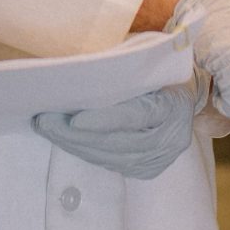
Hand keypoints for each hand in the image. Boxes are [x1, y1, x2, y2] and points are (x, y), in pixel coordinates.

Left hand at [32, 79, 204, 179]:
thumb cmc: (158, 68)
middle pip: (117, 143)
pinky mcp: (148, 170)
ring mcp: (160, 158)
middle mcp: (171, 138)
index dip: (105, 120)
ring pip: (110, 158)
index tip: (74, 119)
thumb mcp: (145, 60)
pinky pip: (111, 164)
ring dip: (74, 145)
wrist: (186, 92)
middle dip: (75, 134)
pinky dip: (86, 151)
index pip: (136, 115)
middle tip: (44, 121)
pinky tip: (65, 139)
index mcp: (174, 104)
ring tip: (46, 129)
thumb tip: (76, 73)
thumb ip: (120, 69)